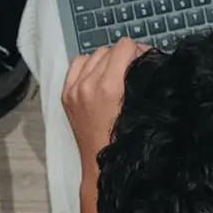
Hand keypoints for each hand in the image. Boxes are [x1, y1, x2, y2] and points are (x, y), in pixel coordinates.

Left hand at [60, 39, 148, 163]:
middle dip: (124, 55)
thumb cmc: (124, 142)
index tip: (145, 58)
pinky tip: (97, 74)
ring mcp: (74, 89)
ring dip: (106, 60)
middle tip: (135, 67)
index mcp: (108, 87)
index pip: (124, 47)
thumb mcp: (140, 108)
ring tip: (116, 72)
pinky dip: (87, 65)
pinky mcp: (66, 95)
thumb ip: (141, 79)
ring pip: (92, 55)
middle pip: (109, 49)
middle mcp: (88, 85)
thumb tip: (146, 60)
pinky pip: (76, 65)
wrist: (101, 165)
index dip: (139, 50)